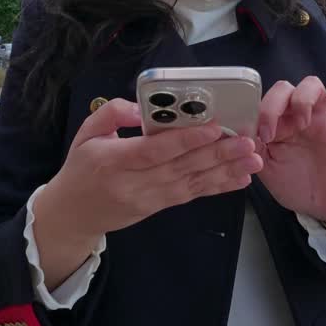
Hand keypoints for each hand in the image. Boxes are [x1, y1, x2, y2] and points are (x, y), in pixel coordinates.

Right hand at [32, 99, 263, 285]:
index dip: (186, 140)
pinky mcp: (158, 207)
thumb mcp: (85, 133)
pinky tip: (239, 179)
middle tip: (248, 142)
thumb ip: (113, 113)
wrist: (72, 215)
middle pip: (181, 168)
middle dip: (218, 154)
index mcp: (113, 161)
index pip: (154, 151)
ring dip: (225, 171)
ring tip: (253, 160)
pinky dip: (217, 187)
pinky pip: (191, 196)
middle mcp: (134, 183)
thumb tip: (145, 110)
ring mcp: (148, 199)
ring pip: (191, 183)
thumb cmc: (80, 168)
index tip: (214, 127)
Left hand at [255, 76, 325, 227]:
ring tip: (302, 122)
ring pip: (312, 85)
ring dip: (302, 97)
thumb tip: (239, 132)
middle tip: (271, 132)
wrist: (325, 206)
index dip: (254, 113)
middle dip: (273, 104)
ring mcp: (321, 118)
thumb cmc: (296, 186)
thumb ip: (254, 150)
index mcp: (276, 125)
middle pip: (284, 89)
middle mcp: (297, 117)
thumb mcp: (268, 170)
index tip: (254, 135)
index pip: (262, 103)